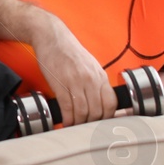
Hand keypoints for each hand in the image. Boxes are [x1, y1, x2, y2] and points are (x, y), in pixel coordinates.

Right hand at [24, 11, 116, 126]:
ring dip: (78, 124)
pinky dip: (67, 119)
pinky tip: (65, 122)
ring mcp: (75, 82)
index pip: (111, 103)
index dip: (107, 117)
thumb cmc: (70, 52)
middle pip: (97, 111)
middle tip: (85, 127)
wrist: (52, 37)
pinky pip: (67, 108)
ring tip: (74, 126)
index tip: (100, 123)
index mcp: (100, 75)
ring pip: (82, 112)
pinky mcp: (60, 84)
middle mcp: (90, 79)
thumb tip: (101, 103)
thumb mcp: (90, 65)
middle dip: (91, 123)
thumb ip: (97, 83)